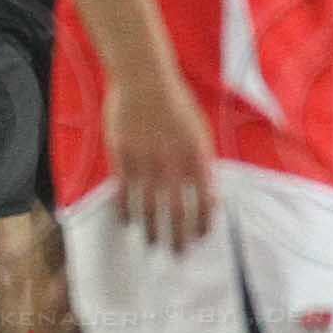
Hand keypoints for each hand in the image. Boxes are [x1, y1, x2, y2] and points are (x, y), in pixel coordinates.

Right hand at [106, 62, 216, 248]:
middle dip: (178, 236)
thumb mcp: (200, 132)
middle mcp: (173, 163)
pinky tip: (125, 221)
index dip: (203, 223)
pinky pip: (124, 190)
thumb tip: (210, 194)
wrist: (145, 79)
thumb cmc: (176, 103)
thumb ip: (204, 163)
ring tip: (152, 243)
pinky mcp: (122, 156)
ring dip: (152, 228)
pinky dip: (125, 209)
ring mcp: (146, 161)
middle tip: (177, 253)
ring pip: (149, 205)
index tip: (200, 238)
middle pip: (177, 210)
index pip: (204, 200)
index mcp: (197, 156)